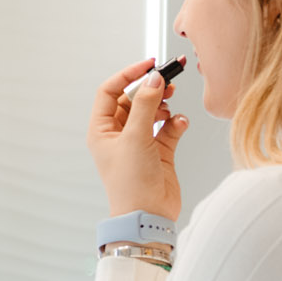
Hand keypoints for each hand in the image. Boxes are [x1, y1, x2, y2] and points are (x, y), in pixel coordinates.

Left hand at [87, 57, 188, 219]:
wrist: (148, 215)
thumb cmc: (131, 184)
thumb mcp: (135, 137)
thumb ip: (147, 104)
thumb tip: (154, 78)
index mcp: (101, 129)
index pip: (110, 91)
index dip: (128, 75)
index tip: (149, 65)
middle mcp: (118, 134)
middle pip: (133, 99)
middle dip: (150, 88)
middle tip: (169, 80)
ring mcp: (138, 142)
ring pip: (152, 111)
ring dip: (163, 104)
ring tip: (172, 102)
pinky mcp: (158, 151)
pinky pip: (168, 128)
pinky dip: (175, 123)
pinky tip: (180, 124)